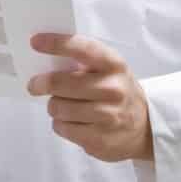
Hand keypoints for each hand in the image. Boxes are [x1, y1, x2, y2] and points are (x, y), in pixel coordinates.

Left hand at [26, 33, 152, 162]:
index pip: (82, 48)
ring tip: (65, 105)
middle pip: (60, 84)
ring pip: (57, 107)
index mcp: (114, 65)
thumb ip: (83, 62)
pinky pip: (61, 127)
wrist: (145, 127)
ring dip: (54, 106)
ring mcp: (107, 116)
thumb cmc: (118, 92)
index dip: (56, 44)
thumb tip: (46, 60)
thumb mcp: (110, 69)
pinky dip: (61, 124)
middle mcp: (113, 89)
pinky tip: (74, 121)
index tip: (36, 42)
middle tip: (35, 85)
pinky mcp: (98, 139)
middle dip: (41, 83)